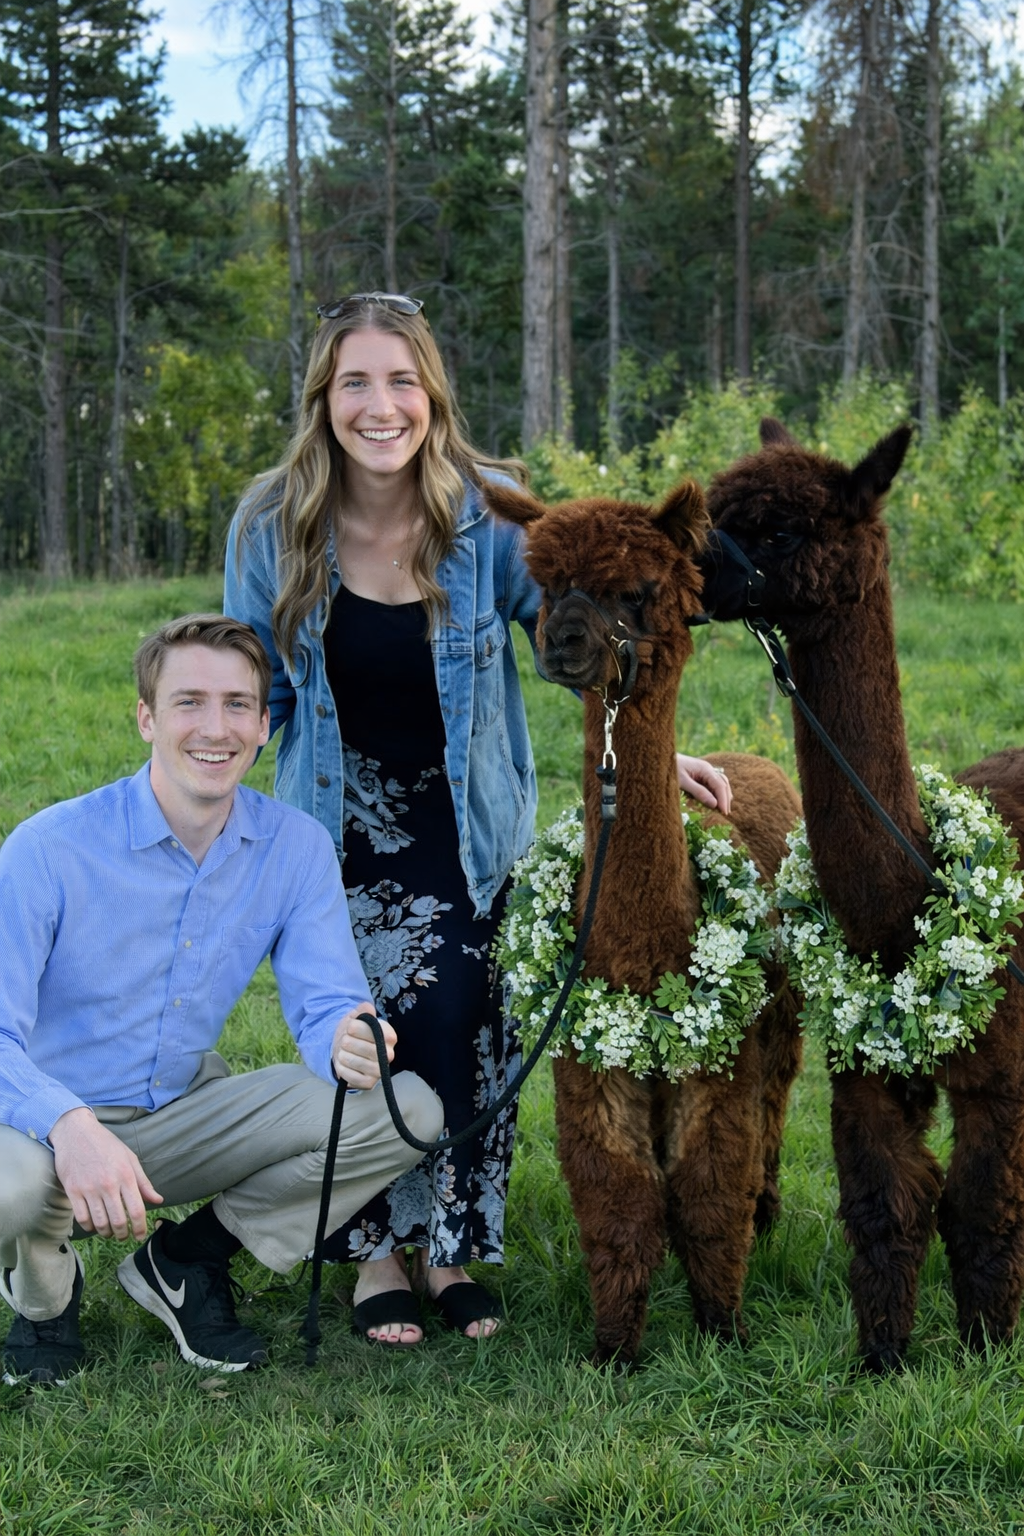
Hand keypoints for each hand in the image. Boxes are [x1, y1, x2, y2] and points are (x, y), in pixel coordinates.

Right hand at [49, 1107, 162, 1241]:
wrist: (76, 1132)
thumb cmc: (106, 1144)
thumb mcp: (129, 1158)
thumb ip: (144, 1182)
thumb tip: (158, 1200)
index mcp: (126, 1175)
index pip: (137, 1210)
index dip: (140, 1228)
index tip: (140, 1235)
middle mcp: (108, 1184)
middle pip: (118, 1221)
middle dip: (123, 1234)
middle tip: (123, 1236)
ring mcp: (89, 1188)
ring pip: (100, 1223)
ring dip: (106, 1233)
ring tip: (109, 1232)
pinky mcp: (72, 1190)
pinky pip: (82, 1218)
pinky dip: (89, 1227)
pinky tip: (94, 1225)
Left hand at [331, 1006, 396, 1090]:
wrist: (349, 1052)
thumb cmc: (355, 1033)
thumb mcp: (358, 1017)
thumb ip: (363, 1010)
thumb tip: (366, 1007)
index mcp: (390, 1036)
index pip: (372, 1029)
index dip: (356, 1027)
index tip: (350, 1026)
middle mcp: (389, 1054)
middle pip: (359, 1046)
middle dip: (346, 1041)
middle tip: (346, 1041)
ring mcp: (380, 1071)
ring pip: (352, 1060)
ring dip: (342, 1054)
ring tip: (344, 1052)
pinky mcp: (369, 1083)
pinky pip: (348, 1075)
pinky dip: (341, 1068)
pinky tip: (344, 1063)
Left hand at [676, 753, 732, 813]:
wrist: (661, 759)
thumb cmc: (670, 769)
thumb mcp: (683, 782)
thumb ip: (698, 792)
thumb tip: (714, 804)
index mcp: (705, 769)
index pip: (720, 785)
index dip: (723, 799)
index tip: (724, 812)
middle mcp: (708, 769)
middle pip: (723, 784)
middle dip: (725, 799)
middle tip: (725, 814)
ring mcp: (705, 772)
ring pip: (720, 784)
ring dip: (722, 796)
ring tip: (722, 810)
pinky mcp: (700, 776)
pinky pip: (712, 785)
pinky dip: (715, 794)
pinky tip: (714, 803)